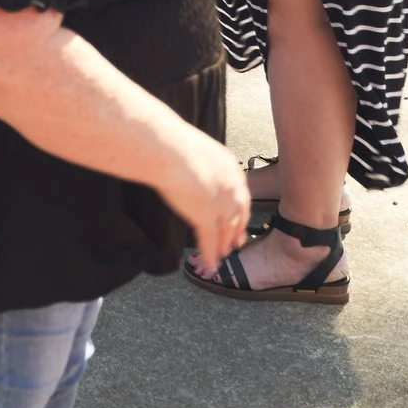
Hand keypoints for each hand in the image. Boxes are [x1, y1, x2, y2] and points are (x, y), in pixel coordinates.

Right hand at [160, 129, 251, 263]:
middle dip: (237, 232)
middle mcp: (232, 188)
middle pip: (238, 215)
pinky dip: (210, 255)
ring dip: (223, 246)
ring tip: (221, 257)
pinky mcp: (206, 218)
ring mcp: (221, 204)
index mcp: (230, 168)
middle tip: (236, 244)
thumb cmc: (171, 143)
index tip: (239, 220)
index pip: (240, 194)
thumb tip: (187, 163)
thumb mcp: (194, 149)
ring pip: (225, 232)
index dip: (239, 211)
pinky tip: (210, 264)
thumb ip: (198, 162)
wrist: (167, 149)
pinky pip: (210, 241)